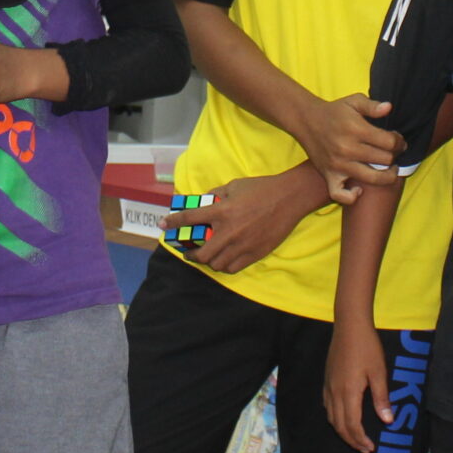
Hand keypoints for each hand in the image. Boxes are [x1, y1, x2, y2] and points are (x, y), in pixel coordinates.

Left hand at [168, 171, 324, 274]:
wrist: (290, 198)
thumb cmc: (261, 188)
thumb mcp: (234, 185)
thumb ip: (216, 193)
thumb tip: (203, 200)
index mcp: (222, 211)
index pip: (189, 219)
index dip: (173, 222)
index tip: (163, 226)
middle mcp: (229, 231)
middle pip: (201, 253)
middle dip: (190, 255)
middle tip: (188, 252)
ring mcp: (242, 245)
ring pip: (216, 264)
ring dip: (208, 262)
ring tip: (207, 257)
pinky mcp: (255, 253)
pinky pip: (233, 268)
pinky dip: (224, 266)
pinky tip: (224, 260)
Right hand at [294, 94, 401, 201]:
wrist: (306, 120)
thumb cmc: (334, 111)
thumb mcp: (353, 101)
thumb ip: (372, 105)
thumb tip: (388, 108)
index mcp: (356, 129)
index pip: (389, 142)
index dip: (399, 141)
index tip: (397, 140)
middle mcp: (347, 148)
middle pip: (385, 160)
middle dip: (394, 156)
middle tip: (393, 152)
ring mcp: (338, 165)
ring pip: (372, 178)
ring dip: (386, 176)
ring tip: (389, 170)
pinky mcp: (329, 175)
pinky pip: (340, 195)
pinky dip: (351, 196)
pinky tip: (359, 189)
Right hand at [324, 322, 390, 452]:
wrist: (349, 325)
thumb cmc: (367, 347)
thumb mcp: (379, 372)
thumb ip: (381, 398)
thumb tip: (387, 421)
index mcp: (349, 392)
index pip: (352, 425)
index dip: (360, 439)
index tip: (370, 448)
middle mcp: (335, 393)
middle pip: (339, 425)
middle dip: (351, 440)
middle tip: (364, 449)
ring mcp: (328, 386)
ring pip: (331, 417)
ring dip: (342, 431)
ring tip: (355, 438)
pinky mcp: (327, 380)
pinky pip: (327, 406)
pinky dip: (335, 419)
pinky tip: (342, 418)